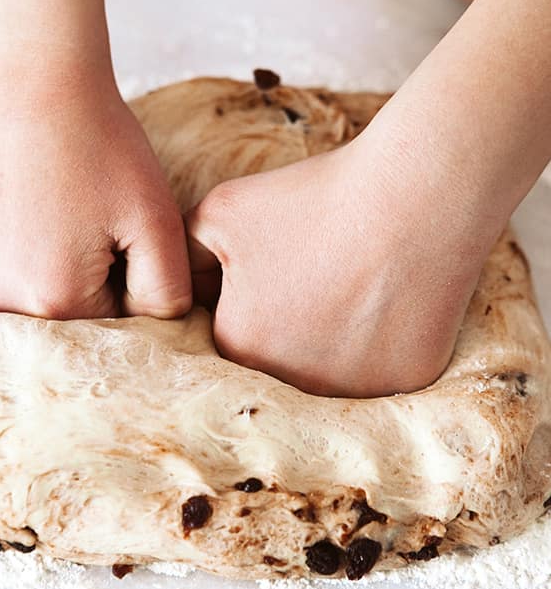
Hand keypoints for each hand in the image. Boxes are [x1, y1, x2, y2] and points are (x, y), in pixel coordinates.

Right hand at [0, 63, 191, 319]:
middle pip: (73, 322)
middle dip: (99, 281)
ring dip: (60, 270)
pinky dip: (27, 253)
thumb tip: (161, 330)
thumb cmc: (98, 144)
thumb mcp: (156, 221)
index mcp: (55, 303)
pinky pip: (5, 275)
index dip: (136, 286)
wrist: (31, 78)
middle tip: (100, 218)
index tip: (132, 237)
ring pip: (37, 301)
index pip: (116, 331)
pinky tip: (38, 208)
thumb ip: (167, 294)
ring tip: (68, 210)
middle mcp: (1, 303)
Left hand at [186, 131, 489, 397]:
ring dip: (334, 342)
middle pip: (278, 362)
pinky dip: (384, 340)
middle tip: (316, 274)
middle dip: (288, 326)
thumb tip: (174, 283)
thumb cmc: (312, 200)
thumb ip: (182, 253)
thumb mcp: (219, 211)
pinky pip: (383, 370)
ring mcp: (353, 392)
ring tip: (354, 283)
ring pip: (331, 372)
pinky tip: (390, 298)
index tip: (273, 270)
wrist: (414, 196)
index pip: (229, 338)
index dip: (248, 301)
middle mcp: (291, 385)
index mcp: (239, 347)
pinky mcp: (407, 384)